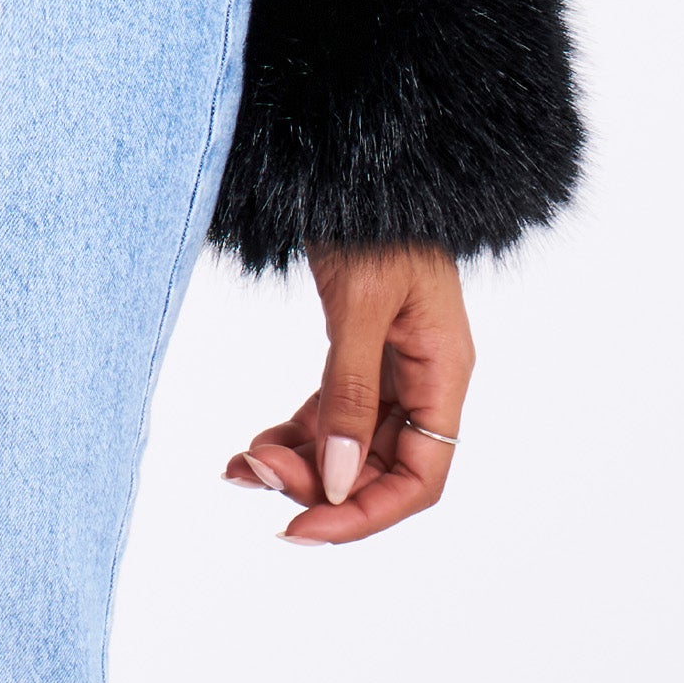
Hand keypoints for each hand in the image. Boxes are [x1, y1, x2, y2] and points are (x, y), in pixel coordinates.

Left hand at [224, 243, 472, 543]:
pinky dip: (292, 433)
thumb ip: (349, 393)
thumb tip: (334, 481)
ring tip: (240, 465)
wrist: (358, 155)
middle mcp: (423, 378)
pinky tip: (249, 448)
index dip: (365, 512)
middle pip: (378, 464)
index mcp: (443, 372)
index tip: (303, 527)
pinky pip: (329, 411)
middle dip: (317, 481)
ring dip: (297, 461)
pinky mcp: (358, 349)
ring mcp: (391, 365)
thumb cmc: (373, 216)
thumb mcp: (360, 303)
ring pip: (347, 443)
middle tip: (254, 471)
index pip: (420, 477)